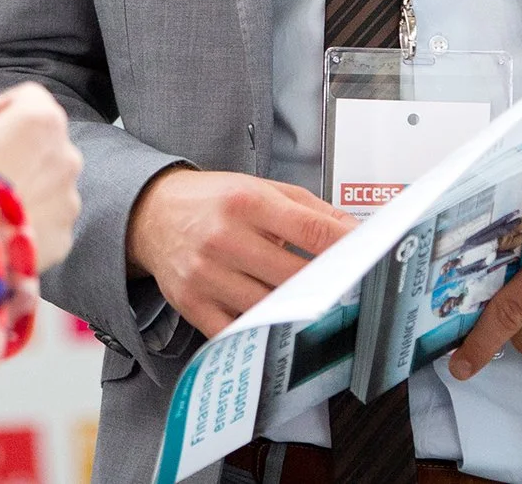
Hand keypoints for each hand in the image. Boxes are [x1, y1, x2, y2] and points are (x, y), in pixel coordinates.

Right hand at [0, 84, 83, 270]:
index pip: (27, 98)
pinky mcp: (64, 235)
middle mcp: (66, 154)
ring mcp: (68, 197)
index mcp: (41, 118)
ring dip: (24, 189)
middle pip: (43, 144)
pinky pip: (46, 222)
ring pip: (48, 185)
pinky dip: (27, 224)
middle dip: (16, 152)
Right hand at [125, 168, 354, 338]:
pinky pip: (236, 330)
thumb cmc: (212, 201)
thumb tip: (354, 233)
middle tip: (351, 292)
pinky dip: (262, 332)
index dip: (346, 248)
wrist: (152, 214)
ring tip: (320, 311)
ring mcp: (207, 274)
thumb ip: (311, 210)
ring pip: (269, 306)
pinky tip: (279, 326)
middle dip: (327, 285)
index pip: (310, 230)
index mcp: (246, 202)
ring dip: (300, 312)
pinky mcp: (193, 303)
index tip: (368, 259)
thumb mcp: (261, 189)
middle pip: (294, 275)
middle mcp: (224, 237)